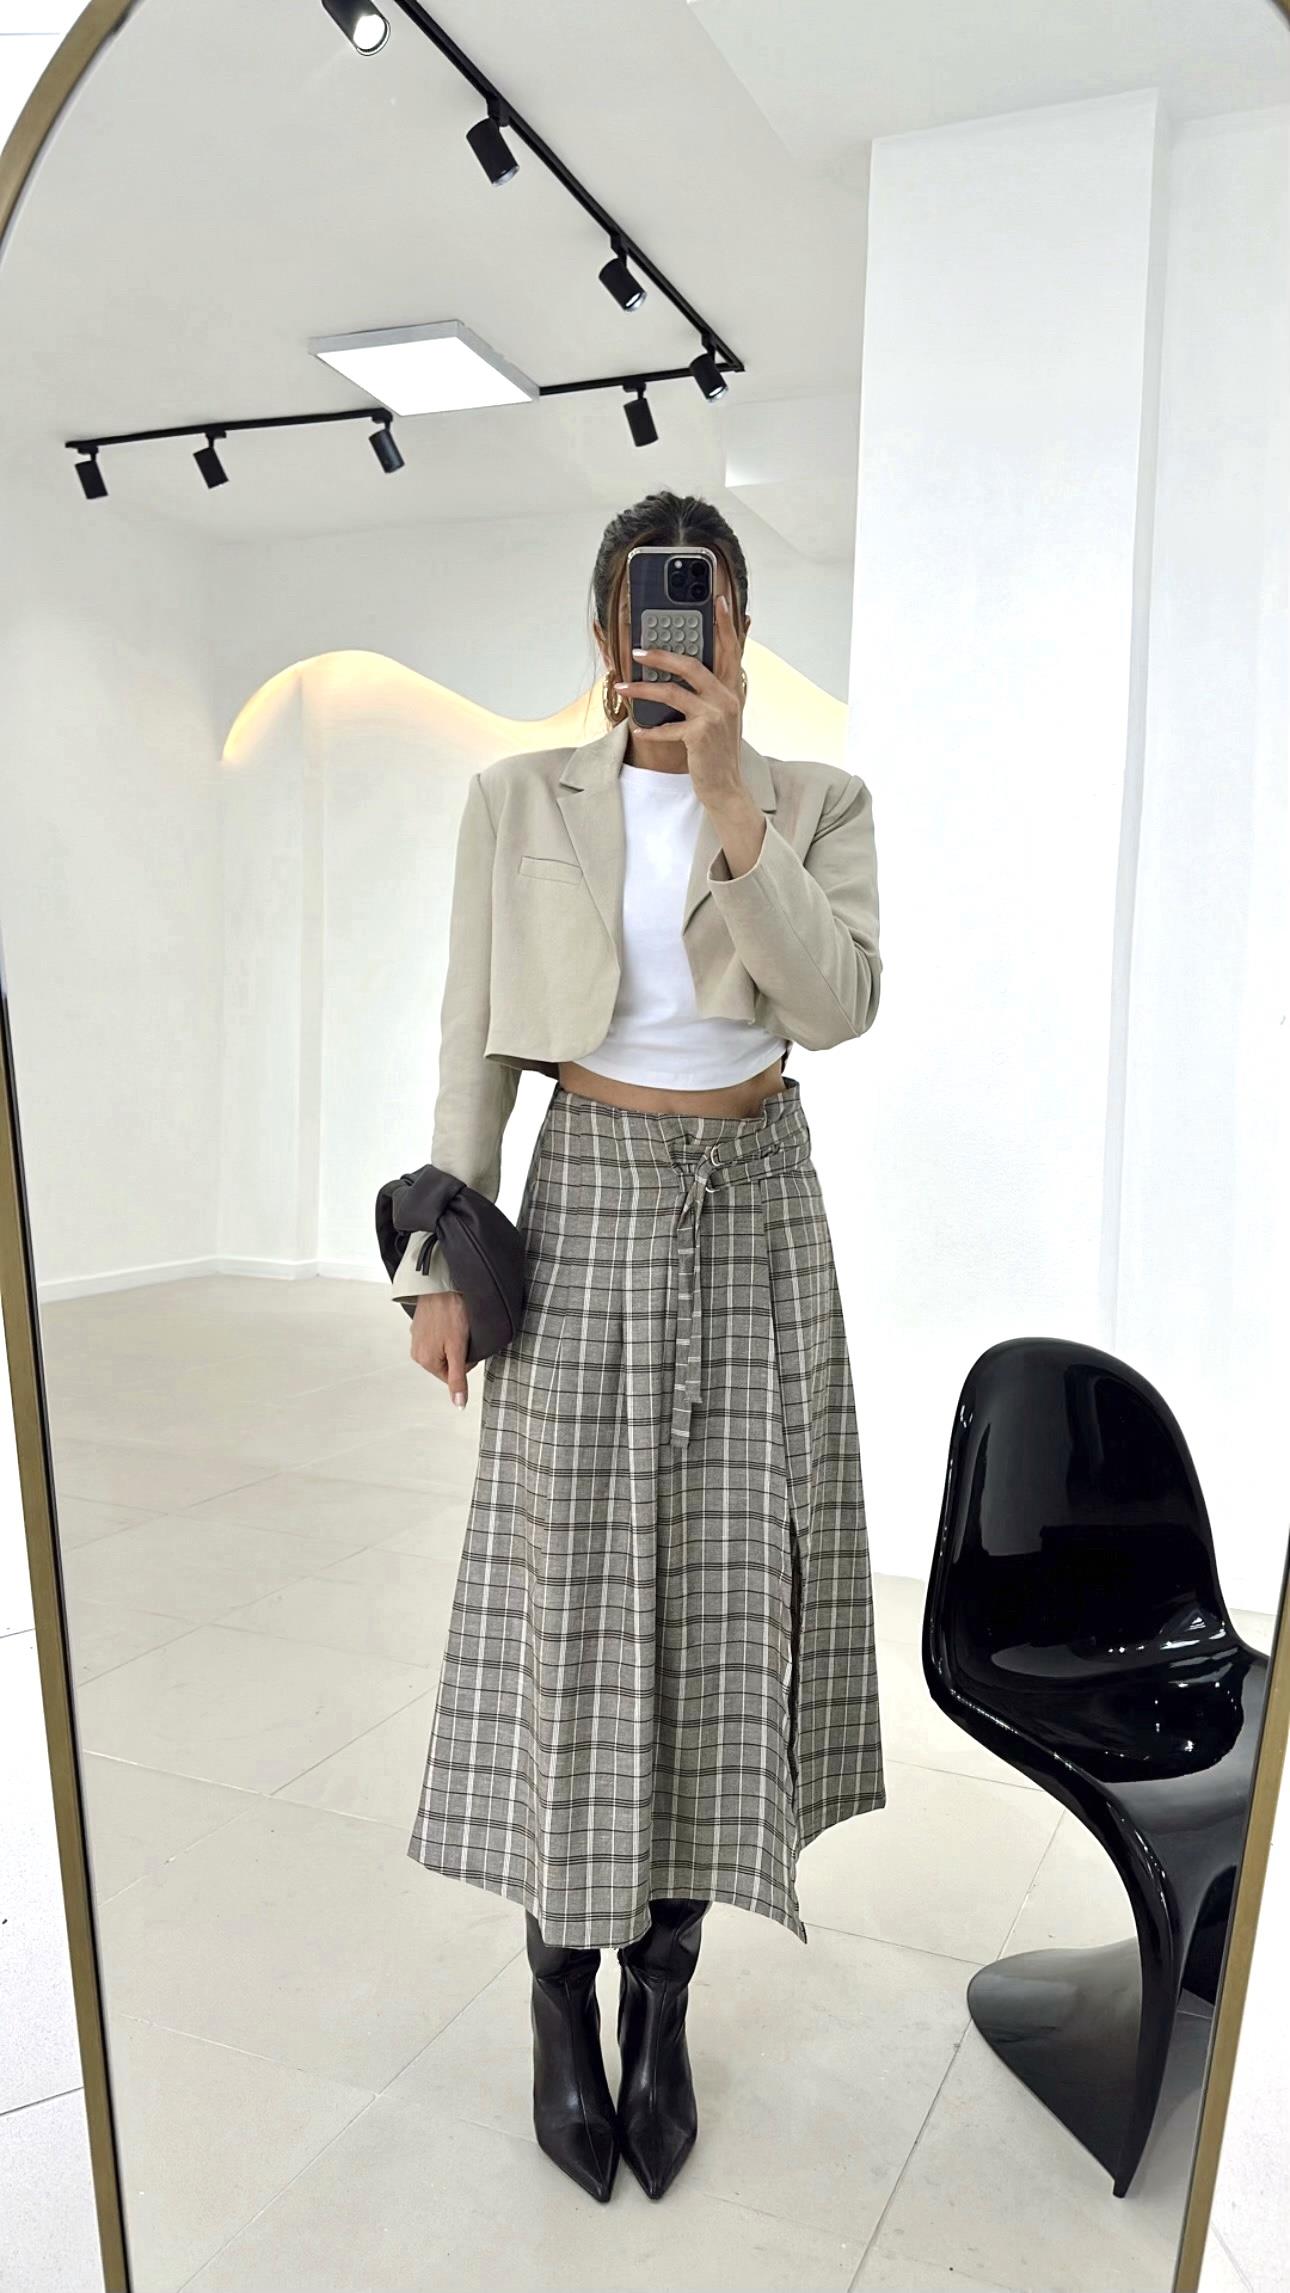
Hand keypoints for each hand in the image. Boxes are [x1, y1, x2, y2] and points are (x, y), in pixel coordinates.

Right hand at [409, 1290, 470, 1407]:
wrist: (441, 1284)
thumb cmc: (451, 1312)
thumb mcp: (459, 1349)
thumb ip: (458, 1379)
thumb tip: (458, 1404)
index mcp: (425, 1361)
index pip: (452, 1376)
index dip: (465, 1362)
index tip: (467, 1346)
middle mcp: (417, 1351)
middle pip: (447, 1363)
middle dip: (458, 1352)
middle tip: (462, 1334)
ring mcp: (417, 1337)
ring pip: (443, 1349)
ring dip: (452, 1340)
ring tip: (456, 1324)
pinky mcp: (420, 1325)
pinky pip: (438, 1336)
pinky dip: (446, 1330)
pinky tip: (450, 1319)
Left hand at [613, 593, 749, 814]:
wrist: (726, 788)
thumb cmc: (717, 751)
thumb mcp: (720, 717)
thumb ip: (710, 693)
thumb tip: (683, 671)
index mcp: (732, 690)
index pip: (731, 648)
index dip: (724, 623)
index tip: (716, 599)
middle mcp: (727, 698)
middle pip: (691, 664)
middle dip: (661, 654)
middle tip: (636, 650)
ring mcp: (714, 716)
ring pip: (672, 692)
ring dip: (642, 688)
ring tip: (622, 685)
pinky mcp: (700, 735)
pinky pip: (668, 726)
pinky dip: (650, 728)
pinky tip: (639, 729)